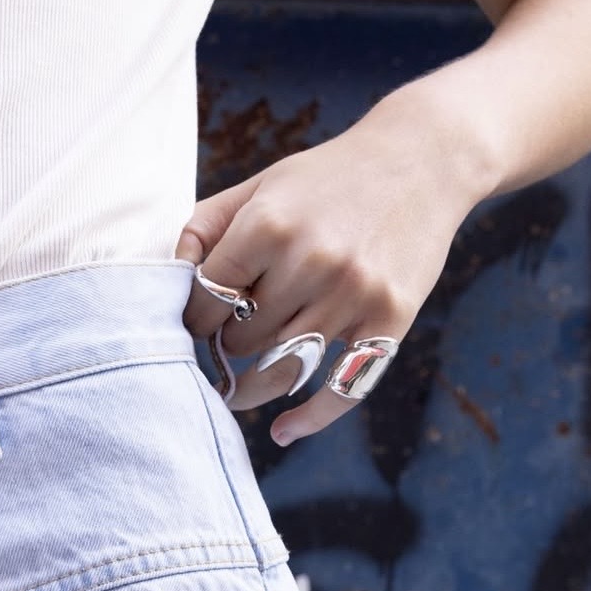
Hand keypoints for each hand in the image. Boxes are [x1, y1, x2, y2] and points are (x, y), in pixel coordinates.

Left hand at [176, 107, 474, 445]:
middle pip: (241, 341)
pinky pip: (341, 389)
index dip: (192, 319)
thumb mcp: (261, 185)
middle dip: (226, 346)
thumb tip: (167, 275)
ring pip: (280, 371)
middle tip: (227, 344)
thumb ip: (207, 226)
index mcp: (270, 224)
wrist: (423, 159)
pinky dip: (309, 420)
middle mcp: (311, 260)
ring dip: (250, 388)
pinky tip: (283, 432)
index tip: (195, 325)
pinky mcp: (390, 319)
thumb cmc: (327, 180)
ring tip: (237, 391)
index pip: (206, 300)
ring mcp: (353, 293)